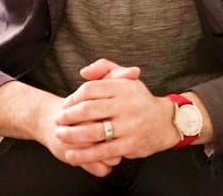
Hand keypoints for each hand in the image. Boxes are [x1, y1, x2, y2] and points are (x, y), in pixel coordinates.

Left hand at [53, 59, 177, 167]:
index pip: (90, 89)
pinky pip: (103, 151)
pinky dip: (85, 154)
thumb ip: (104, 68)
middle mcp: (126, 105)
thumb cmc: (138, 100)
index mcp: (123, 87)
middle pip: (89, 109)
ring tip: (60, 135)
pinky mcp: (130, 145)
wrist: (165, 122)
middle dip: (68, 116)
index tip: (64, 104)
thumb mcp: (125, 78)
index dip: (73, 97)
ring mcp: (129, 126)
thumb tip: (83, 72)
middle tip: (58, 120)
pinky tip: (71, 155)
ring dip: (72, 134)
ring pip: (94, 131)